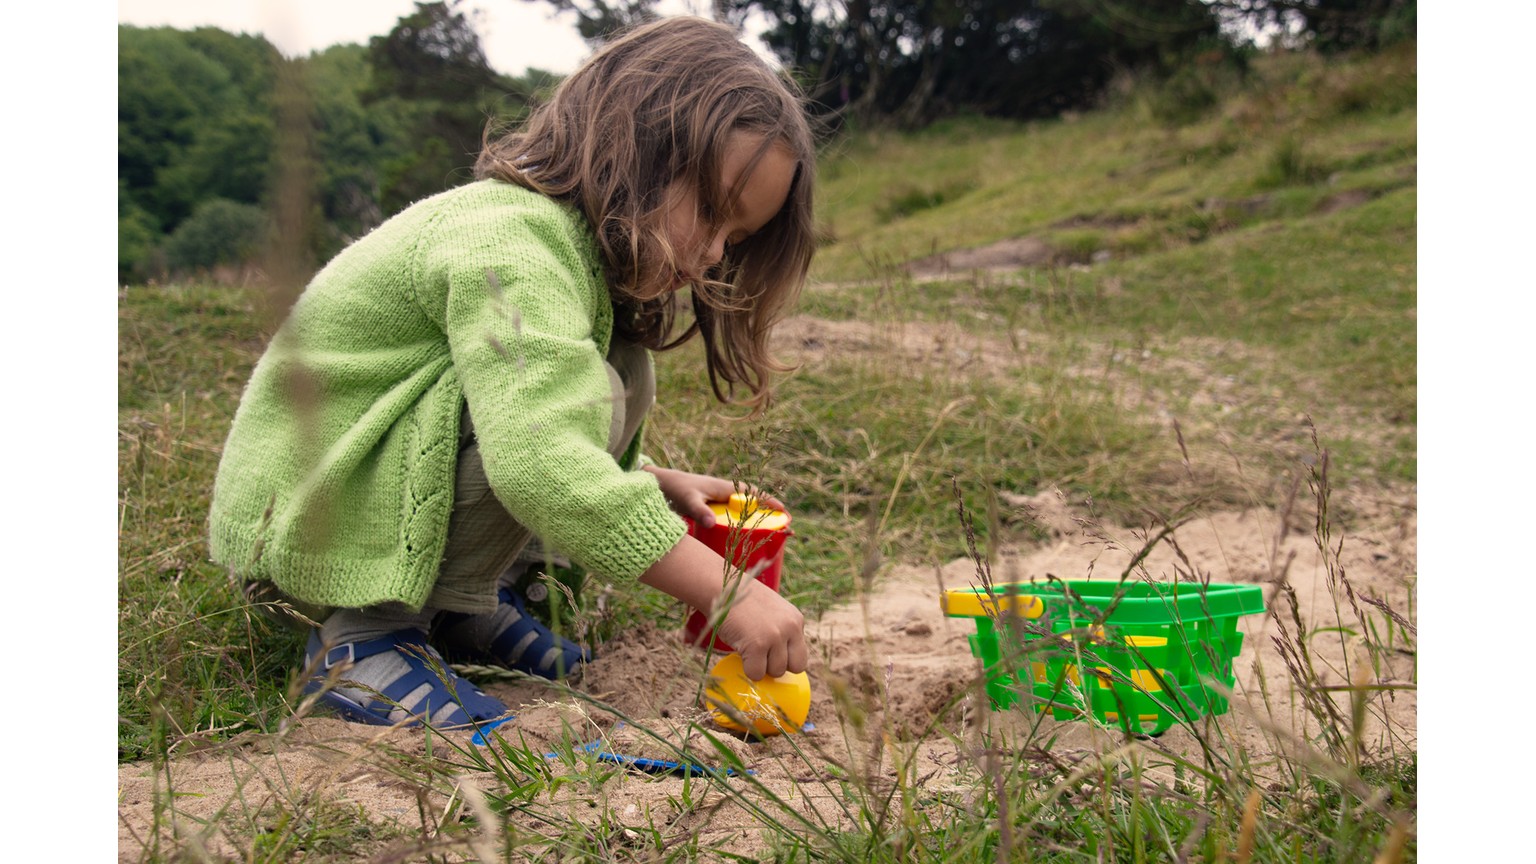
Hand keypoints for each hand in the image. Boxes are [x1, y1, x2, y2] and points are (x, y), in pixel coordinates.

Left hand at [643, 466, 784, 528]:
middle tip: (787, 530)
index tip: (784, 512)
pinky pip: (734, 518)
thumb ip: (699, 511)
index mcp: (724, 488)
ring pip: (746, 513)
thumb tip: (711, 523)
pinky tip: (748, 540)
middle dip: (771, 516)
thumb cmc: (675, 489)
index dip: (770, 502)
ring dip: (759, 523)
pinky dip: (745, 527)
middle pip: (754, 505)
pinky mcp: (713, 510)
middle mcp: (725, 494)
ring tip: (775, 537)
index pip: (752, 494)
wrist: (659, 484)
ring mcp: (720, 503)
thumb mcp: (687, 500)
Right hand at [711, 578, 807, 679]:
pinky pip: (756, 672)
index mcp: (796, 620)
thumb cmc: (744, 602)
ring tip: (749, 649)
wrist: (724, 589)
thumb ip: (782, 632)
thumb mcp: (773, 613)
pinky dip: (747, 668)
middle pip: (796, 667)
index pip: (802, 656)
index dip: (787, 660)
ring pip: (775, 671)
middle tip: (761, 656)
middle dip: (778, 666)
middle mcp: (790, 628)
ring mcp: (774, 636)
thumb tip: (783, 661)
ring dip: (761, 667)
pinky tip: (741, 651)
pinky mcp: (757, 645)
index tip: (772, 656)